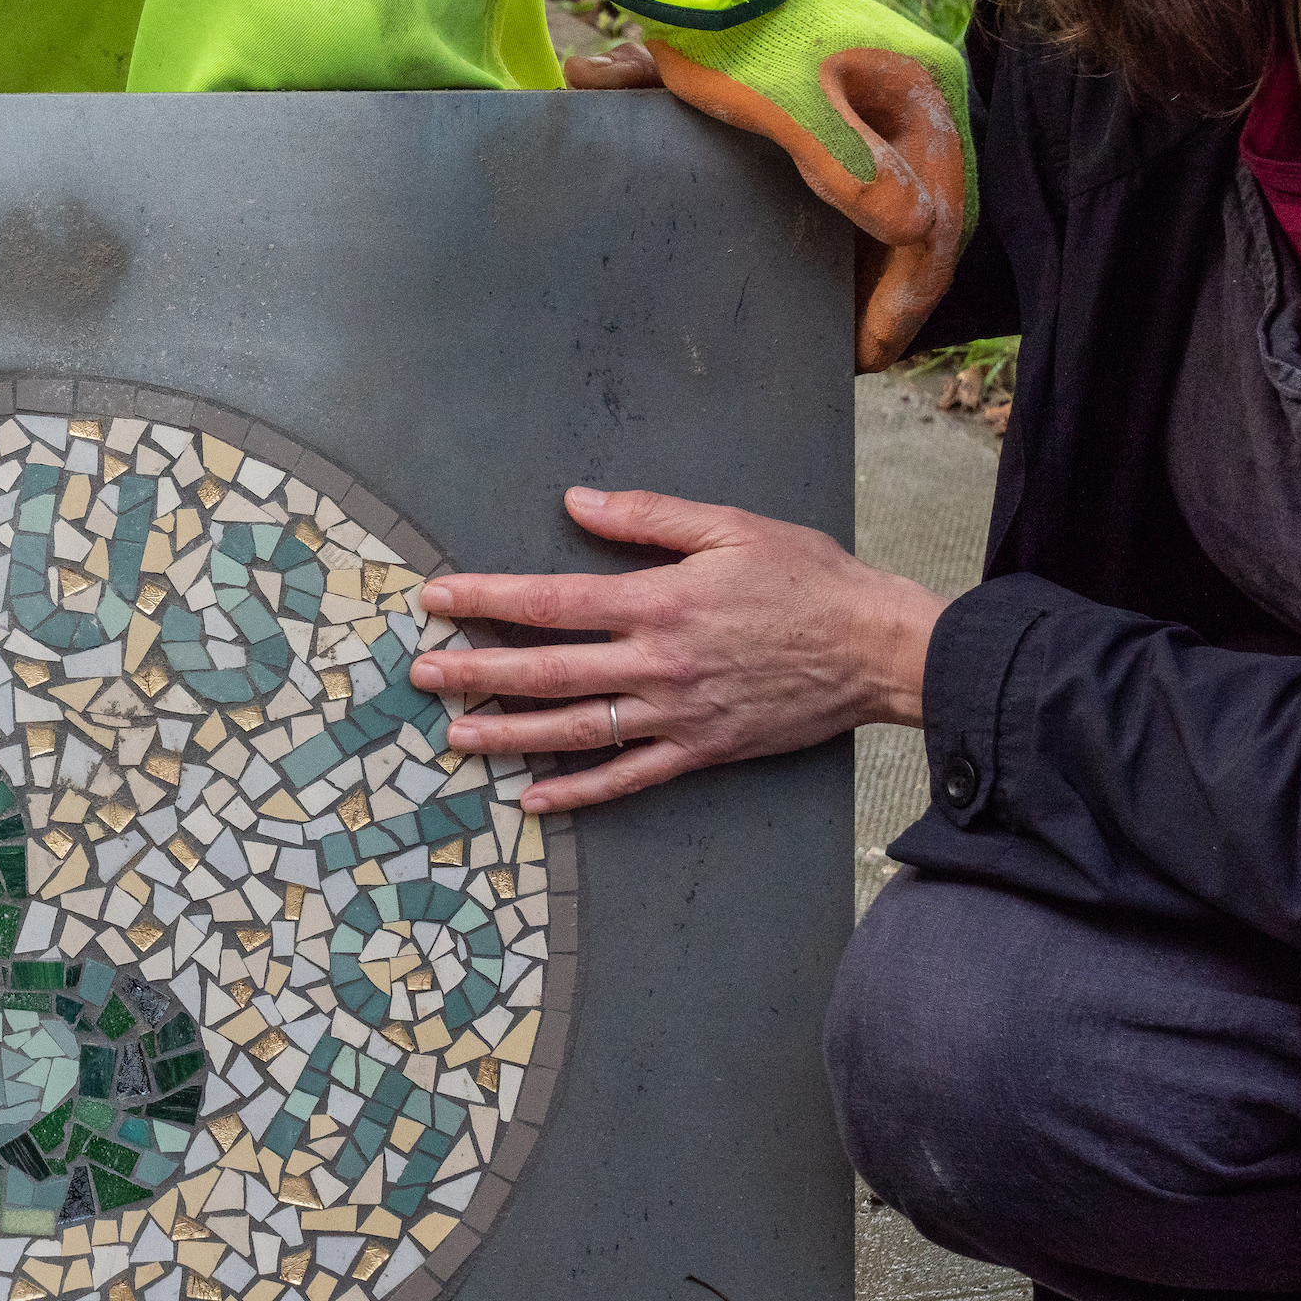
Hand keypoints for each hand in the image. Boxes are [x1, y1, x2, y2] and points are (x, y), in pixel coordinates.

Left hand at [409, 487, 944, 812]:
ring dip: (508, 735)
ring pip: (574, 730)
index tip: (437, 598)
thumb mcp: (731, 527)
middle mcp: (658, 663)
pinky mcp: (699, 751)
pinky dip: (577, 792)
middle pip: (547, 671)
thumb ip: (647, 517)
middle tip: (421, 674)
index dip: (487, 599)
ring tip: (454, 736)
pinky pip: (627, 778)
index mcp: (659, 602)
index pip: (551, 601)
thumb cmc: (809, 579)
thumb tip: (576, 502)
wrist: (878, 649)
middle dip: (475, 671)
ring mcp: (676, 714)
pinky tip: (532, 798)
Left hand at [565, 0, 975, 373]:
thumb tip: (920, 230)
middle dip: (900, 296)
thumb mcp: (789, 104)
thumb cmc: (742, 35)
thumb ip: (847, 162)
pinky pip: (875, 194)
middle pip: (932, 220)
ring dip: (883, 277)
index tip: (874, 348)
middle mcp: (921, 101)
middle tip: (864, 358)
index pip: (939, 214)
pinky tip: (834, 290)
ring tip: (849, 340)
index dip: (910, 291)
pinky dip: (862, 245)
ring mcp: (891, 108)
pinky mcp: (853, 117)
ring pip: (906, 213)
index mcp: (923, 93)